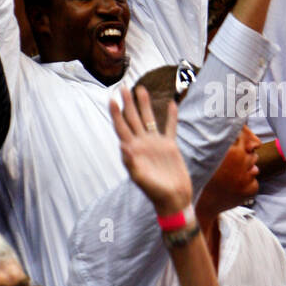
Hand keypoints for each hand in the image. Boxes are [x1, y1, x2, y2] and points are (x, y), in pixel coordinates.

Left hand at [110, 85, 192, 214]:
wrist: (173, 199)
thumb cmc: (155, 192)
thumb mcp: (141, 180)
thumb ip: (132, 164)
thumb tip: (123, 146)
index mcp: (133, 151)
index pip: (121, 128)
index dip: (116, 113)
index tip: (112, 98)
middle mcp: (142, 144)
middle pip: (133, 119)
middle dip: (128, 103)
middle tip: (123, 87)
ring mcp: (156, 144)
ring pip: (149, 119)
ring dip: (145, 105)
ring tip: (141, 88)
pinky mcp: (170, 147)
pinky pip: (170, 127)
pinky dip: (171, 116)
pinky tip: (171, 104)